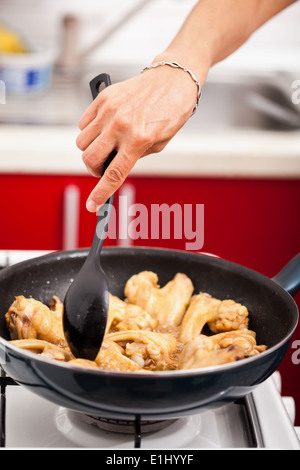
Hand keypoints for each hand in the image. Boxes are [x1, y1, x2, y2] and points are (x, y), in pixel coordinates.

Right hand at [76, 66, 197, 211]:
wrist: (172, 78)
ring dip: (90, 150)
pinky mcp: (103, 98)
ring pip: (82, 142)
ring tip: (107, 144)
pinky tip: (104, 128)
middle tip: (104, 167)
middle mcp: (121, 125)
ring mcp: (109, 110)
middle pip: (89, 159)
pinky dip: (89, 131)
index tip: (92, 205)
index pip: (113, 174)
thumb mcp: (160, 142)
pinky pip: (83, 123)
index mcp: (139, 140)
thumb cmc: (171, 111)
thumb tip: (114, 164)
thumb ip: (136, 156)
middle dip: (93, 170)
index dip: (100, 193)